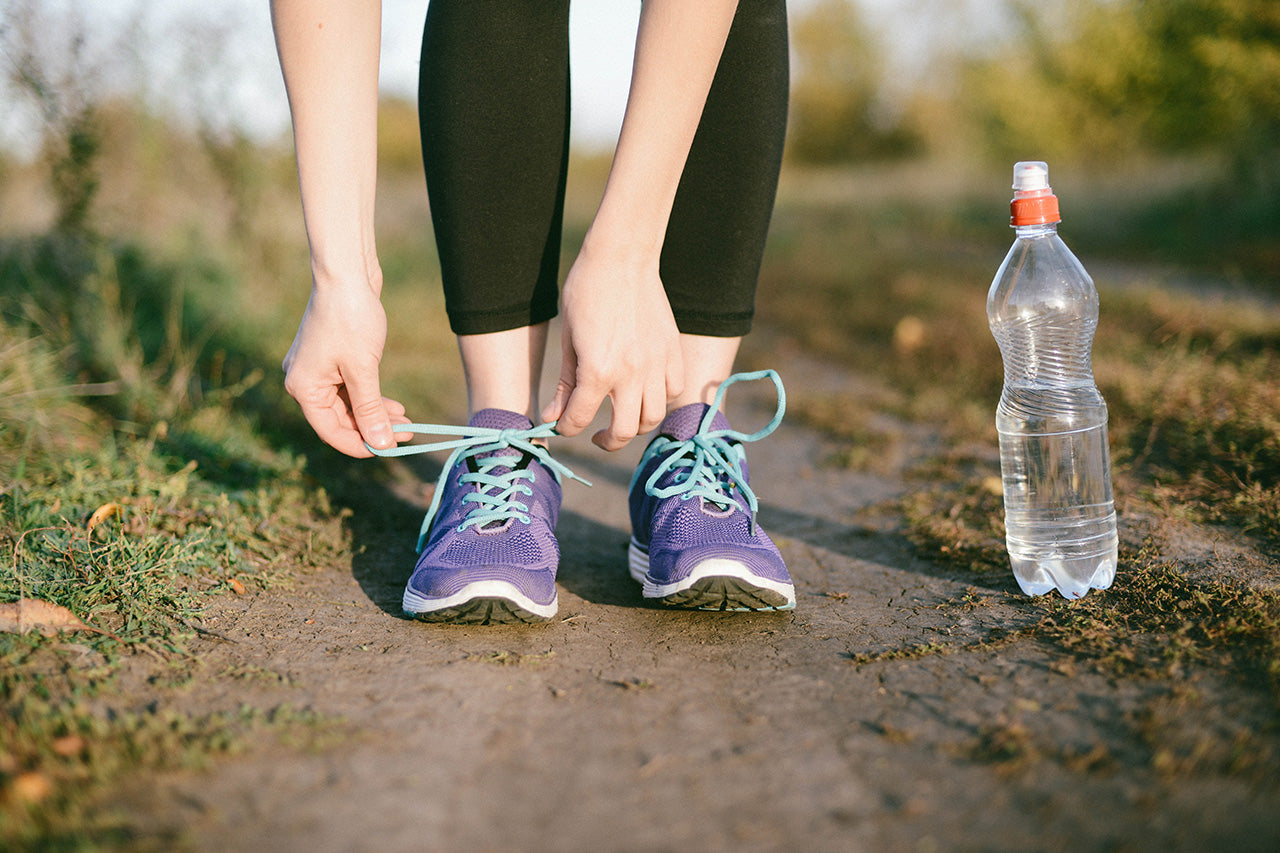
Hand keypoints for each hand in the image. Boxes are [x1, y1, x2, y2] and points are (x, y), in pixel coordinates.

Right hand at [282, 283, 410, 456]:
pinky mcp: (331, 359)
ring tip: (406, 420)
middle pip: (340, 419)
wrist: (346, 275)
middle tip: (406, 432)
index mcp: (303, 388)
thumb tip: (381, 444)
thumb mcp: (363, 370)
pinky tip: (393, 405)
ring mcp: (317, 369)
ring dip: (375, 414)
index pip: (332, 431)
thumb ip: (370, 410)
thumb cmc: (350, 318)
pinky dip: (370, 397)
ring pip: (348, 405)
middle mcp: (304, 381)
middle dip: (373, 427)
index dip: (361, 444)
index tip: (390, 449)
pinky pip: (350, 388)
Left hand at [541, 244, 683, 450]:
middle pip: (623, 431)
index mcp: (597, 371)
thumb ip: (565, 384)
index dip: (566, 428)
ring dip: (635, 424)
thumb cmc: (586, 292)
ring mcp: (656, 364)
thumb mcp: (568, 340)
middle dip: (606, 441)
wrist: (622, 258)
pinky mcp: (672, 351)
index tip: (562, 425)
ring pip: (653, 417)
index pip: (579, 420)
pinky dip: (659, 399)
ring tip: (622, 416)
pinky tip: (645, 391)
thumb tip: (552, 417)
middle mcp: (631, 374)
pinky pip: (673, 390)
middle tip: (597, 437)